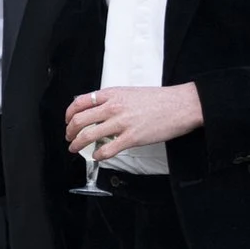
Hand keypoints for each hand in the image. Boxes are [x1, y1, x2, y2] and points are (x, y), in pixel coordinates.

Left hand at [64, 84, 204, 162]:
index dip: (69, 114)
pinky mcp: (131, 138)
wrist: (181, 105)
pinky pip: (106, 150)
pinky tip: (97, 156)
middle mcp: (113, 107)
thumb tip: (97, 109)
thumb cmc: (160, 99)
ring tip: (75, 148)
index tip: (68, 121)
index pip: (80, 102)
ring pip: (88, 136)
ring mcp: (121, 123)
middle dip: (70, 132)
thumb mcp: (130, 92)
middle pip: (79, 120)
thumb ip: (113, 100)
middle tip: (69, 137)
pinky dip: (97, 155)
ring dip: (77, 144)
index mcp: (112, 94)